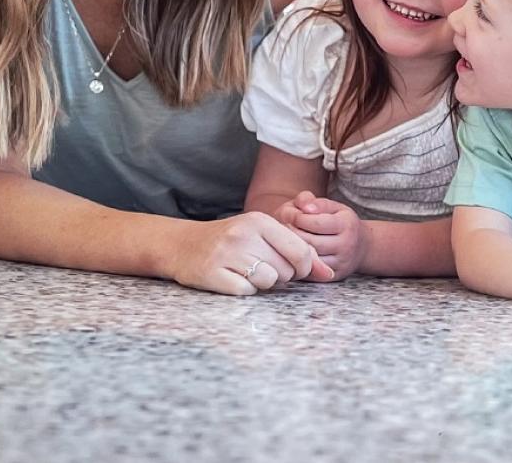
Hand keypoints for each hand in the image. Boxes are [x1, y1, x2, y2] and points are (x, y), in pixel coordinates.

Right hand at [170, 211, 333, 295]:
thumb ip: (298, 252)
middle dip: (281, 275)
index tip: (295, 270)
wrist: (182, 245)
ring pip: (269, 282)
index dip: (305, 267)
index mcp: (260, 221)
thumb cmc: (232, 241)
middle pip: (286, 270)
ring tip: (247, 272)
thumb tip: (329, 274)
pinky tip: (233, 278)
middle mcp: (244, 234)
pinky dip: (244, 290)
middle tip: (263, 267)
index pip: (301, 250)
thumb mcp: (263, 236)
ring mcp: (226, 254)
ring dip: (262, 283)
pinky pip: (246, 292)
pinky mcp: (212, 274)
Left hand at [285, 190, 368, 280]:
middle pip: (310, 242)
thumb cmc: (340, 222)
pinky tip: (295, 254)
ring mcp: (341, 262)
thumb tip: (304, 208)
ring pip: (310, 258)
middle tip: (283, 229)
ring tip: (288, 240)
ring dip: (294, 249)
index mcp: (346, 223)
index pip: (314, 222)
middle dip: (292, 234)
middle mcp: (347, 244)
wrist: (362, 247)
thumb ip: (315, 202)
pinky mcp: (334, 275)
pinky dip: (300, 263)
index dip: (297, 218)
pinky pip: (311, 272)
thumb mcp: (333, 207)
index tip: (290, 216)